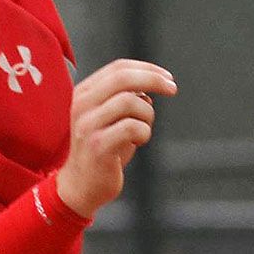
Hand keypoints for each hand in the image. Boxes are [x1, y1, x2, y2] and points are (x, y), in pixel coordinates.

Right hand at [57, 59, 176, 217]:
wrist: (81, 185)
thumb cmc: (102, 149)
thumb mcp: (109, 117)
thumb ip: (125, 98)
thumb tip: (151, 88)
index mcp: (84, 93)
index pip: (118, 67)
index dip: (147, 68)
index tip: (167, 77)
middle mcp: (82, 105)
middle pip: (123, 78)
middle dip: (154, 80)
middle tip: (172, 89)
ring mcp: (88, 125)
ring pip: (131, 102)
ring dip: (148, 115)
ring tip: (142, 131)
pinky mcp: (98, 146)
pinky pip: (132, 128)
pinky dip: (144, 133)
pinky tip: (138, 143)